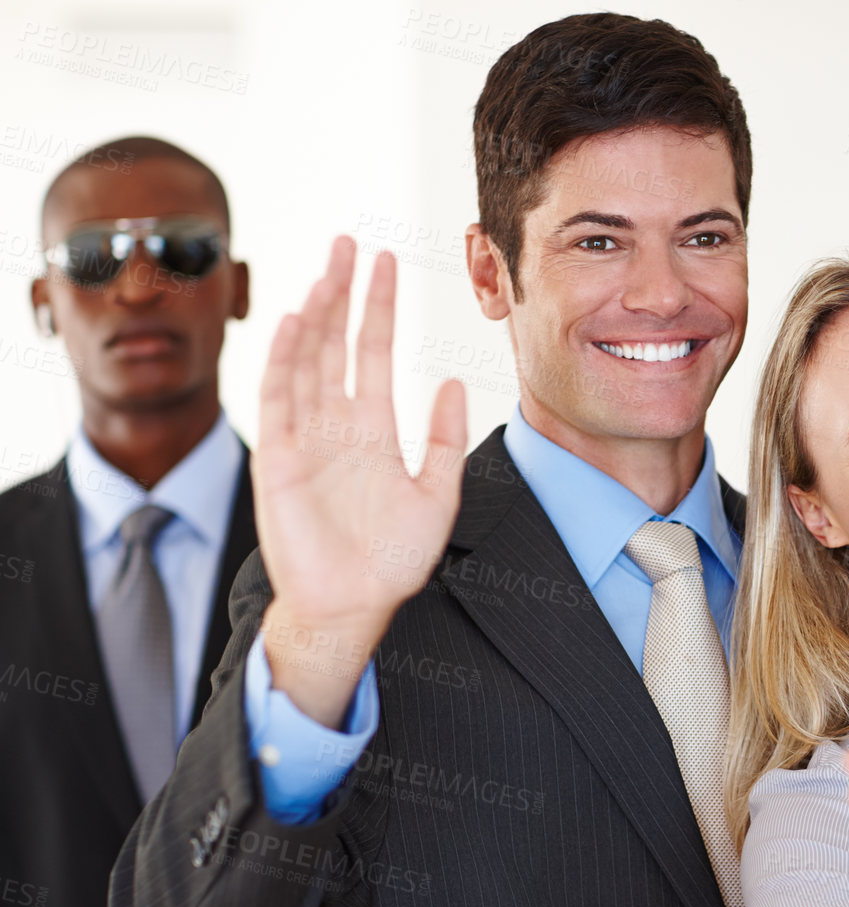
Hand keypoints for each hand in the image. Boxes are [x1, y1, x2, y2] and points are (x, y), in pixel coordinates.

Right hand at [253, 238, 466, 724]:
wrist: (353, 605)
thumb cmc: (393, 559)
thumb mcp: (438, 494)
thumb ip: (446, 439)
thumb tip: (455, 382)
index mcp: (372, 429)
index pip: (373, 352)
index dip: (378, 308)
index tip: (386, 263)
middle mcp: (335, 424)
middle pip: (335, 343)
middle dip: (342, 293)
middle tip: (350, 242)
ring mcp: (303, 438)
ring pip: (304, 361)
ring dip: (314, 315)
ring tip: (328, 271)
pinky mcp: (277, 460)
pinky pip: (276, 402)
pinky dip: (282, 362)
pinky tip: (292, 324)